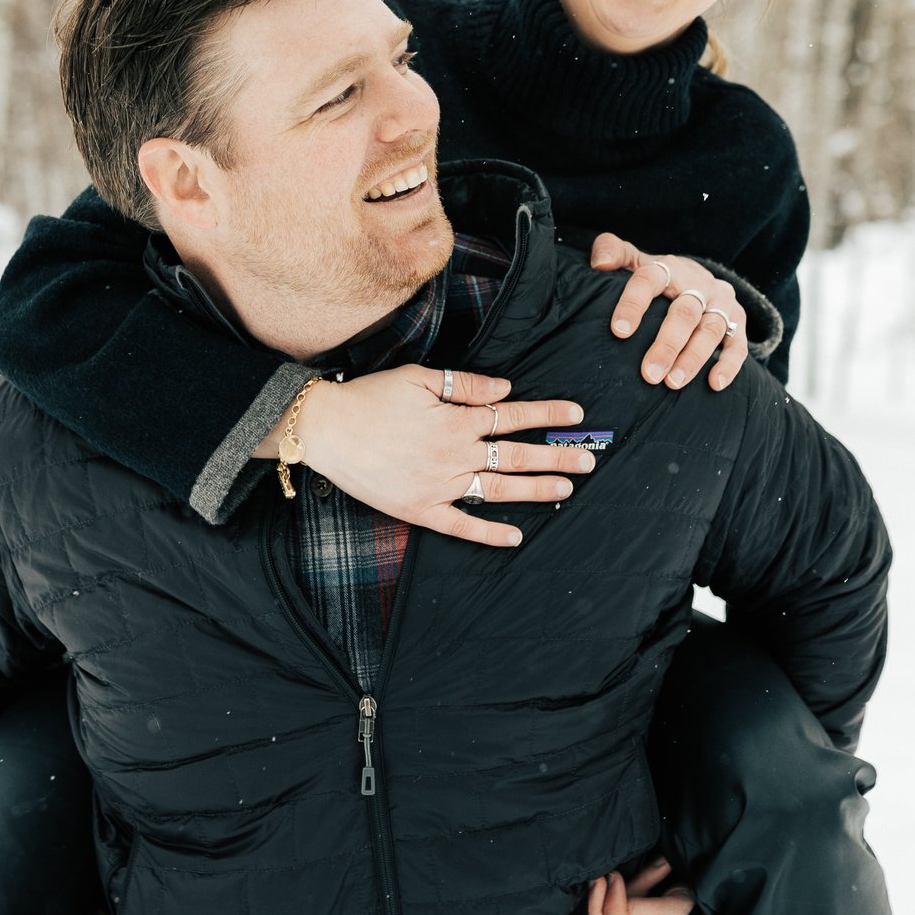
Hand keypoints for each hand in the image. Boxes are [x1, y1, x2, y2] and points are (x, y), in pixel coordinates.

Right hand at [255, 366, 594, 547]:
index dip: (548, 415)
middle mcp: (455, 455)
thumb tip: (505, 389)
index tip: (577, 415)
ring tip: (566, 489)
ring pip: (499, 491)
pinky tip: (516, 536)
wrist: (324, 429)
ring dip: (536, 490)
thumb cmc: (369, 398)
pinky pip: (462, 525)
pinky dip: (489, 533)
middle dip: (557, 457)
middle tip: (589, 459)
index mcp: (456, 421)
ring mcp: (440, 486)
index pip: (514, 416)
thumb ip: (464, 385)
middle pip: (517, 456)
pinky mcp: (420, 510)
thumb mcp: (418, 378)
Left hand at [586, 857, 694, 914]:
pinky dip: (618, 909)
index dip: (611, 910)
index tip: (612, 879)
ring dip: (612, 903)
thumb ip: (638, 911)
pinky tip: (627, 886)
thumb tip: (608, 900)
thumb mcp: (676, 914)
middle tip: (603, 875)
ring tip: (621, 874)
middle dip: (603, 906)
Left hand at [591, 234, 750, 390]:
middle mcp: (698, 284)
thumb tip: (600, 264)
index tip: (619, 331)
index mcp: (668, 268)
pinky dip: (728, 364)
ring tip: (673, 383)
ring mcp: (720, 302)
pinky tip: (714, 384)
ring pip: (711, 329)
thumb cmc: (656, 277)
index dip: (634, 304)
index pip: (650, 280)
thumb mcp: (634, 260)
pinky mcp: (737, 321)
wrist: (697, 277)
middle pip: (685, 312)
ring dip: (693, 358)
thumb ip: (612, 251)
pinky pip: (737, 344)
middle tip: (649, 374)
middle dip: (667, 344)